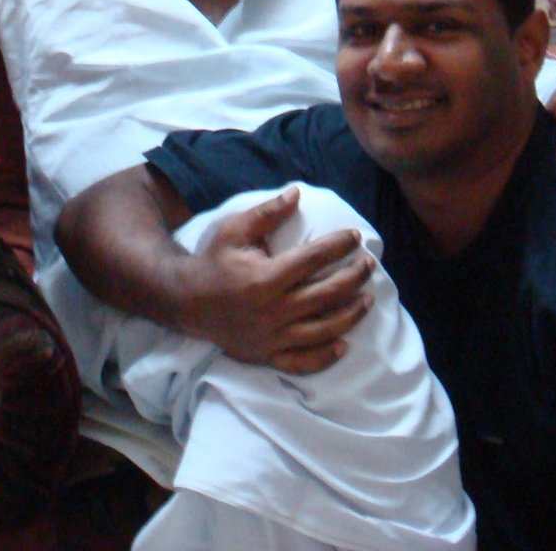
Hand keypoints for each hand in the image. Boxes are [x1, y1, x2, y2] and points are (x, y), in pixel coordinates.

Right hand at [179, 187, 373, 373]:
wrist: (186, 301)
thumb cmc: (214, 262)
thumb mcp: (234, 230)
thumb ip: (267, 212)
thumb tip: (297, 193)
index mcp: (266, 278)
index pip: (314, 259)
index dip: (338, 246)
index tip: (354, 236)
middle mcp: (273, 310)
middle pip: (326, 294)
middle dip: (354, 277)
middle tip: (369, 264)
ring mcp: (271, 336)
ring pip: (322, 330)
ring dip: (350, 314)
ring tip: (368, 299)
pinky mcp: (267, 355)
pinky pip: (303, 362)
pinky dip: (326, 355)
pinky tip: (344, 343)